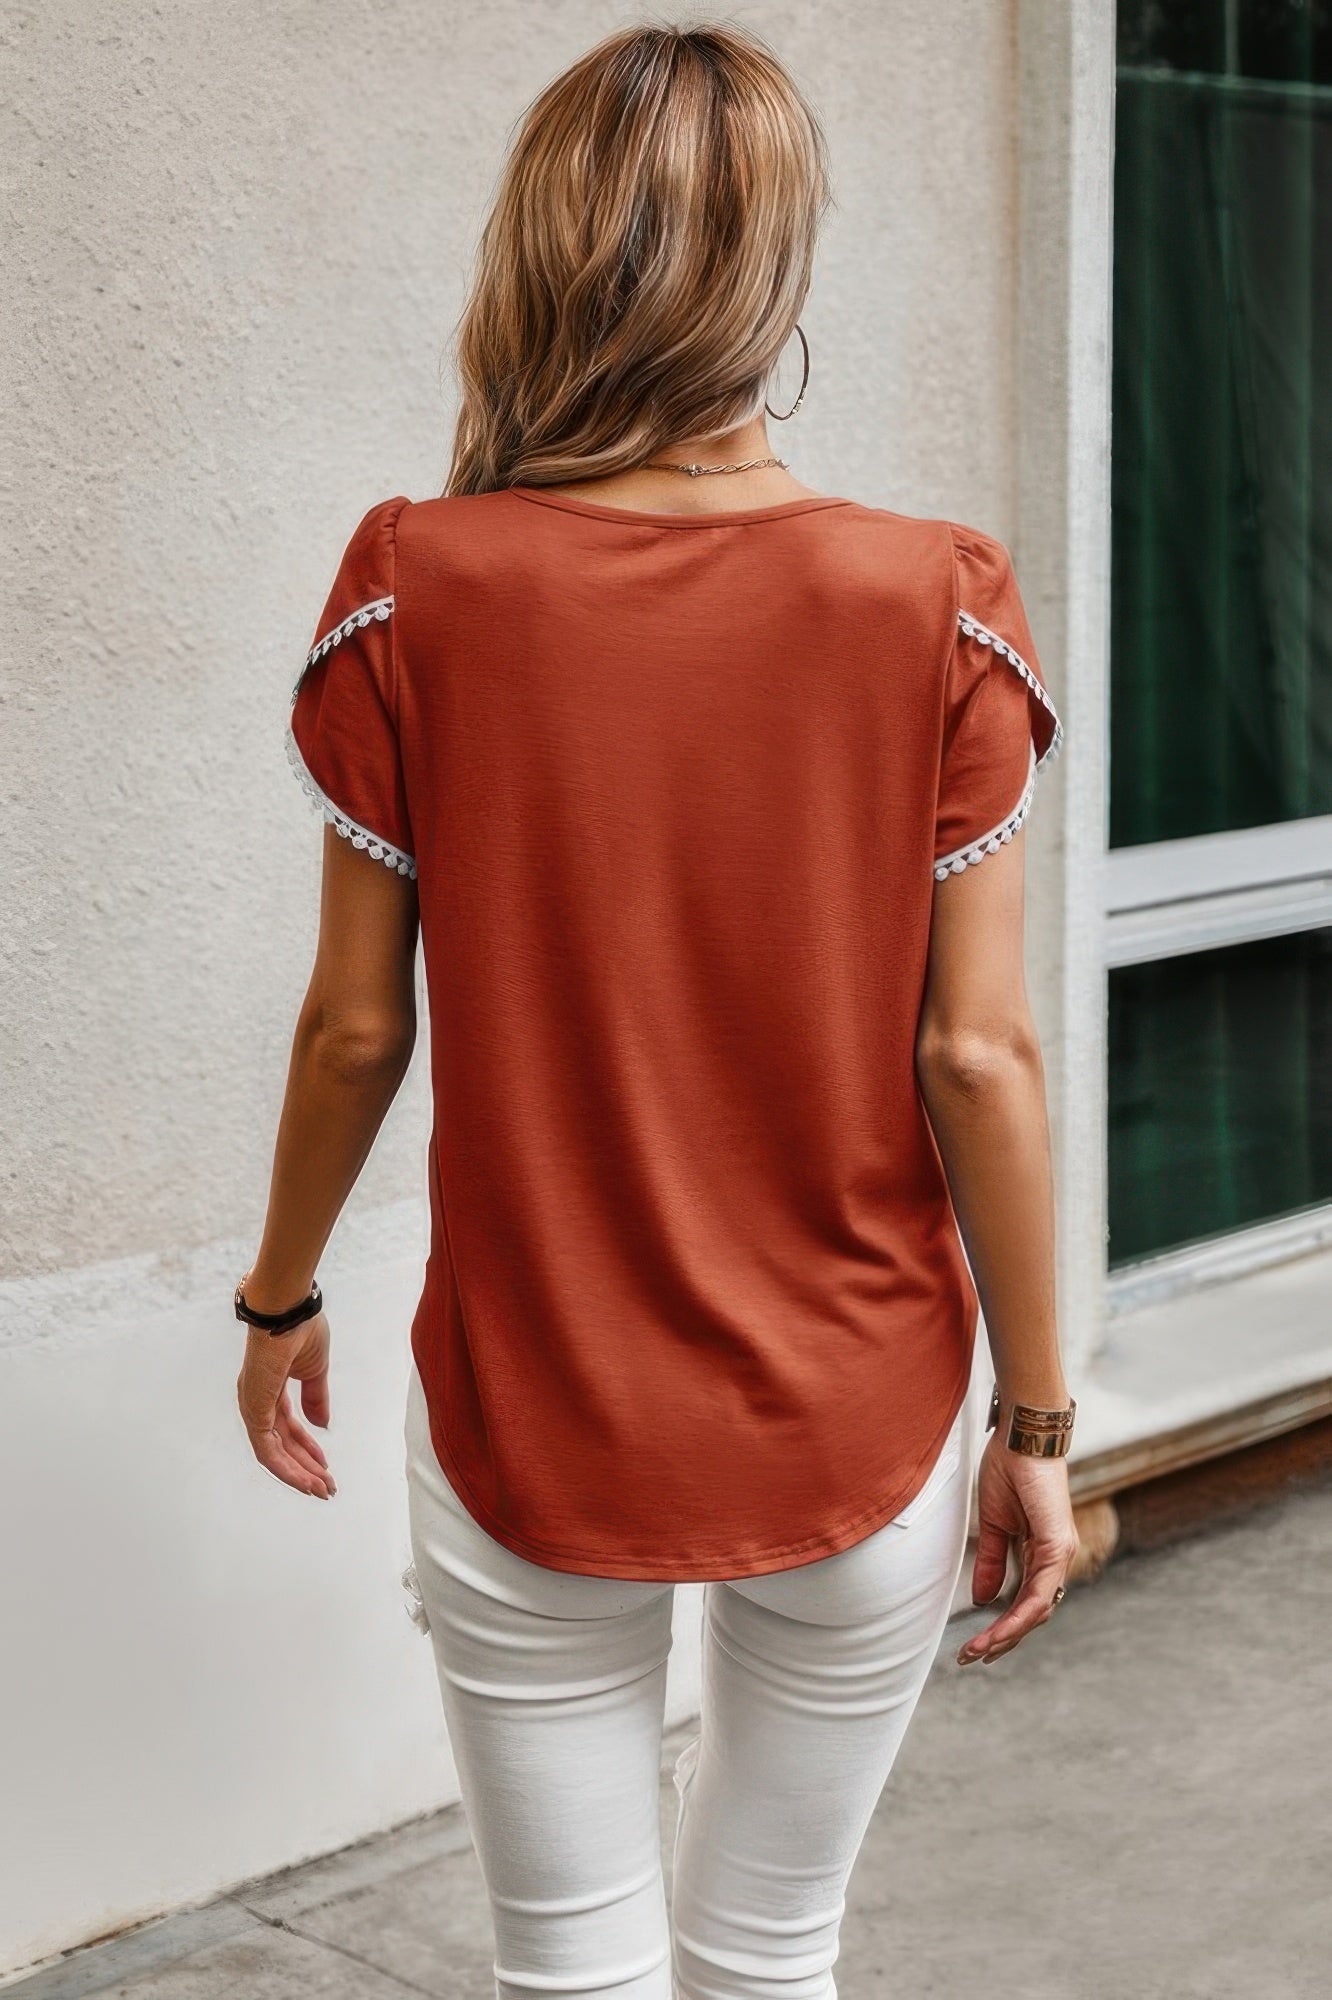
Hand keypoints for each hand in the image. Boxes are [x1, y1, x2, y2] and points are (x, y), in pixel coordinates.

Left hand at [236, 1311, 335, 1499]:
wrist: (288, 1308)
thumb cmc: (300, 1328)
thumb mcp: (315, 1370)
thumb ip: (317, 1398)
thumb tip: (322, 1425)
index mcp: (270, 1389)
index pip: (288, 1428)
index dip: (308, 1448)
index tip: (326, 1466)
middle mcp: (257, 1401)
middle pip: (281, 1445)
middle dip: (305, 1468)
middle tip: (327, 1488)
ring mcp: (253, 1406)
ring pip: (273, 1454)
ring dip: (298, 1474)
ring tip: (323, 1490)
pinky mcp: (254, 1409)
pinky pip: (268, 1449)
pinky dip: (287, 1467)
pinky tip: (307, 1479)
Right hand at [956, 1433, 1077, 1664]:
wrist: (1022, 1437)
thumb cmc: (1010, 1472)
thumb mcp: (994, 1524)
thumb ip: (992, 1560)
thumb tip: (983, 1598)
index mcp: (1042, 1553)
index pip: (1026, 1602)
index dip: (1003, 1626)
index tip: (976, 1645)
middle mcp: (1057, 1558)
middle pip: (1034, 1614)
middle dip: (1003, 1640)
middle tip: (972, 1657)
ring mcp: (1060, 1553)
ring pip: (1039, 1609)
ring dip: (1009, 1634)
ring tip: (980, 1650)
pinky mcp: (1056, 1544)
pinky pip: (1041, 1590)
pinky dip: (1022, 1614)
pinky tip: (1001, 1628)